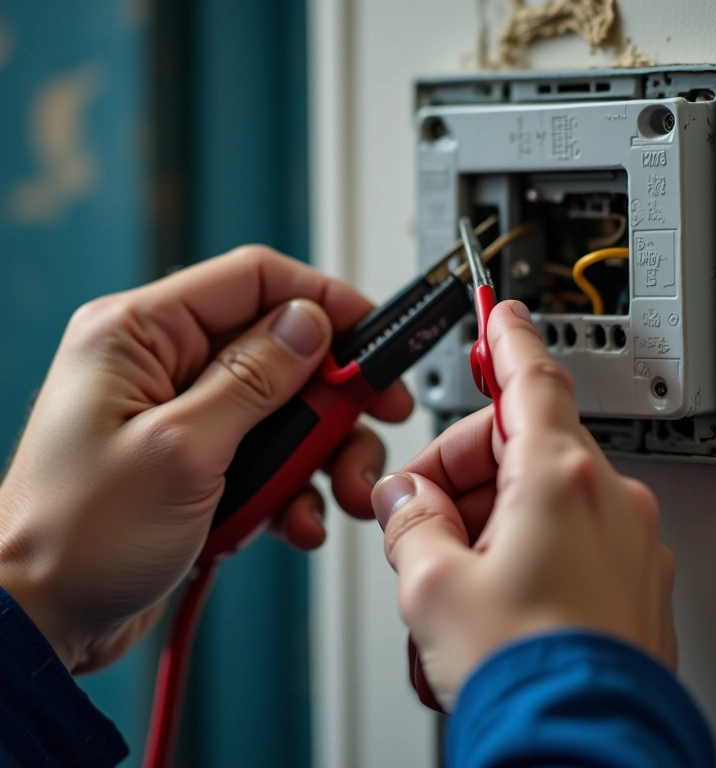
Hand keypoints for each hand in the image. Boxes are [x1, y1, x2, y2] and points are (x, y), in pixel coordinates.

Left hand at [0, 246, 411, 672]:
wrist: (42, 620)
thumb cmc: (74, 536)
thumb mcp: (180, 449)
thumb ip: (253, 380)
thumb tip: (308, 325)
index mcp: (140, 334)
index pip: (253, 281)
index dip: (323, 301)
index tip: (373, 335)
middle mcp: (165, 365)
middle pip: (281, 349)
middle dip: (333, 395)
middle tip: (374, 420)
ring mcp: (187, 415)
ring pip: (286, 408)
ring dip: (322, 453)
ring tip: (337, 493)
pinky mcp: (203, 460)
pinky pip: (271, 455)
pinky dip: (295, 489)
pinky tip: (295, 520)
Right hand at [372, 301, 674, 710]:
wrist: (583, 755)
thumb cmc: (524, 677)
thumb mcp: (431, 586)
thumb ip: (410, 523)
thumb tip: (403, 503)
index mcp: (559, 481)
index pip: (532, 378)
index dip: (507, 338)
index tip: (500, 310)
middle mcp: (605, 502)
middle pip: (518, 447)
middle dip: (457, 475)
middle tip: (415, 519)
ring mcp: (625, 544)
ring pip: (535, 498)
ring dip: (481, 524)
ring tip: (448, 587)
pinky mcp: (629, 583)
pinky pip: (561, 539)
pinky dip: (517, 552)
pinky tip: (486, 602)